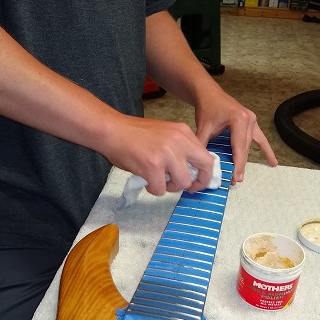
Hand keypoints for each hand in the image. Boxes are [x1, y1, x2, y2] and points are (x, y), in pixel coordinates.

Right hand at [100, 114, 215, 195]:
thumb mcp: (165, 134)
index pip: (207, 156)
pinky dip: (153, 189)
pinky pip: (161, 189)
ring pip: (183, 182)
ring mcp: (167, 153)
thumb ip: (179, 149)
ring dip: (171, 187)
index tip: (196, 181)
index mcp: (183, 132)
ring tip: (158, 180)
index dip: (204, 173)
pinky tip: (146, 181)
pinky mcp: (153, 166)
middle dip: (199, 182)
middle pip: (205, 167)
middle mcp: (179, 141)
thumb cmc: (133, 134)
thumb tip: (190, 171)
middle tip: (188, 189)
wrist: (112, 130)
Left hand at [194, 90, 277, 183]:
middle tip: (235, 181)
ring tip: (241, 177)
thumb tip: (201, 163)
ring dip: (246, 161)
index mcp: (239, 119)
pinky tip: (273, 162)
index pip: (239, 147)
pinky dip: (266, 150)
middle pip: (245, 148)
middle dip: (240, 165)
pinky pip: (261, 139)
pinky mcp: (252, 123)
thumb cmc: (207, 107)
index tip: (235, 177)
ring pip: (250, 145)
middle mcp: (249, 120)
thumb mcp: (203, 127)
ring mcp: (252, 121)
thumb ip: (203, 145)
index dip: (237, 164)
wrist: (209, 93)